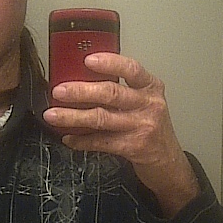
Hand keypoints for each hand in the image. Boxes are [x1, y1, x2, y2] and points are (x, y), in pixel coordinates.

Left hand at [42, 52, 199, 216]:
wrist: (168, 162)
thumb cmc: (151, 127)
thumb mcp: (145, 103)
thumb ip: (123, 90)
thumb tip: (82, 80)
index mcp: (151, 87)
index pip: (131, 69)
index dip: (109, 63)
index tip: (87, 60)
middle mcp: (149, 104)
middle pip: (111, 93)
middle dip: (81, 91)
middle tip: (59, 91)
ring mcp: (142, 126)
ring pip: (102, 118)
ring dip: (73, 116)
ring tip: (53, 115)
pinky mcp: (134, 147)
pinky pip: (101, 142)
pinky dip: (81, 140)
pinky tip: (69, 138)